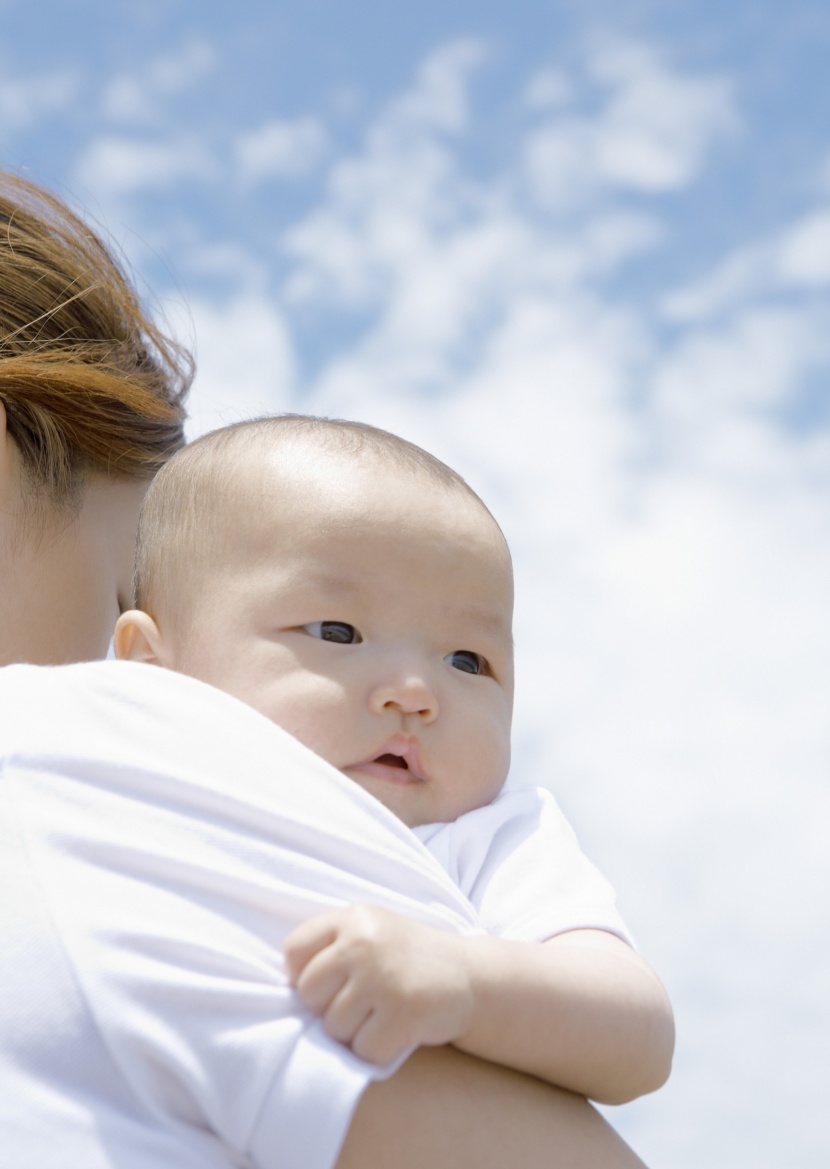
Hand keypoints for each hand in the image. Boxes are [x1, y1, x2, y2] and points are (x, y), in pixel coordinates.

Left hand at [284, 905, 474, 1065]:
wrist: (472, 976)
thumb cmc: (408, 959)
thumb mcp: (371, 931)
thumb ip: (331, 946)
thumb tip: (282, 985)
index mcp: (354, 917)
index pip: (294, 951)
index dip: (304, 976)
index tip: (329, 984)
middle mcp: (365, 942)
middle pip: (309, 994)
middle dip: (330, 1007)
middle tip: (363, 1002)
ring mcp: (384, 977)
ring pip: (334, 1026)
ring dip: (356, 1031)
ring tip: (384, 1012)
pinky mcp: (403, 1013)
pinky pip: (363, 1049)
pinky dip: (378, 1050)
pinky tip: (399, 1030)